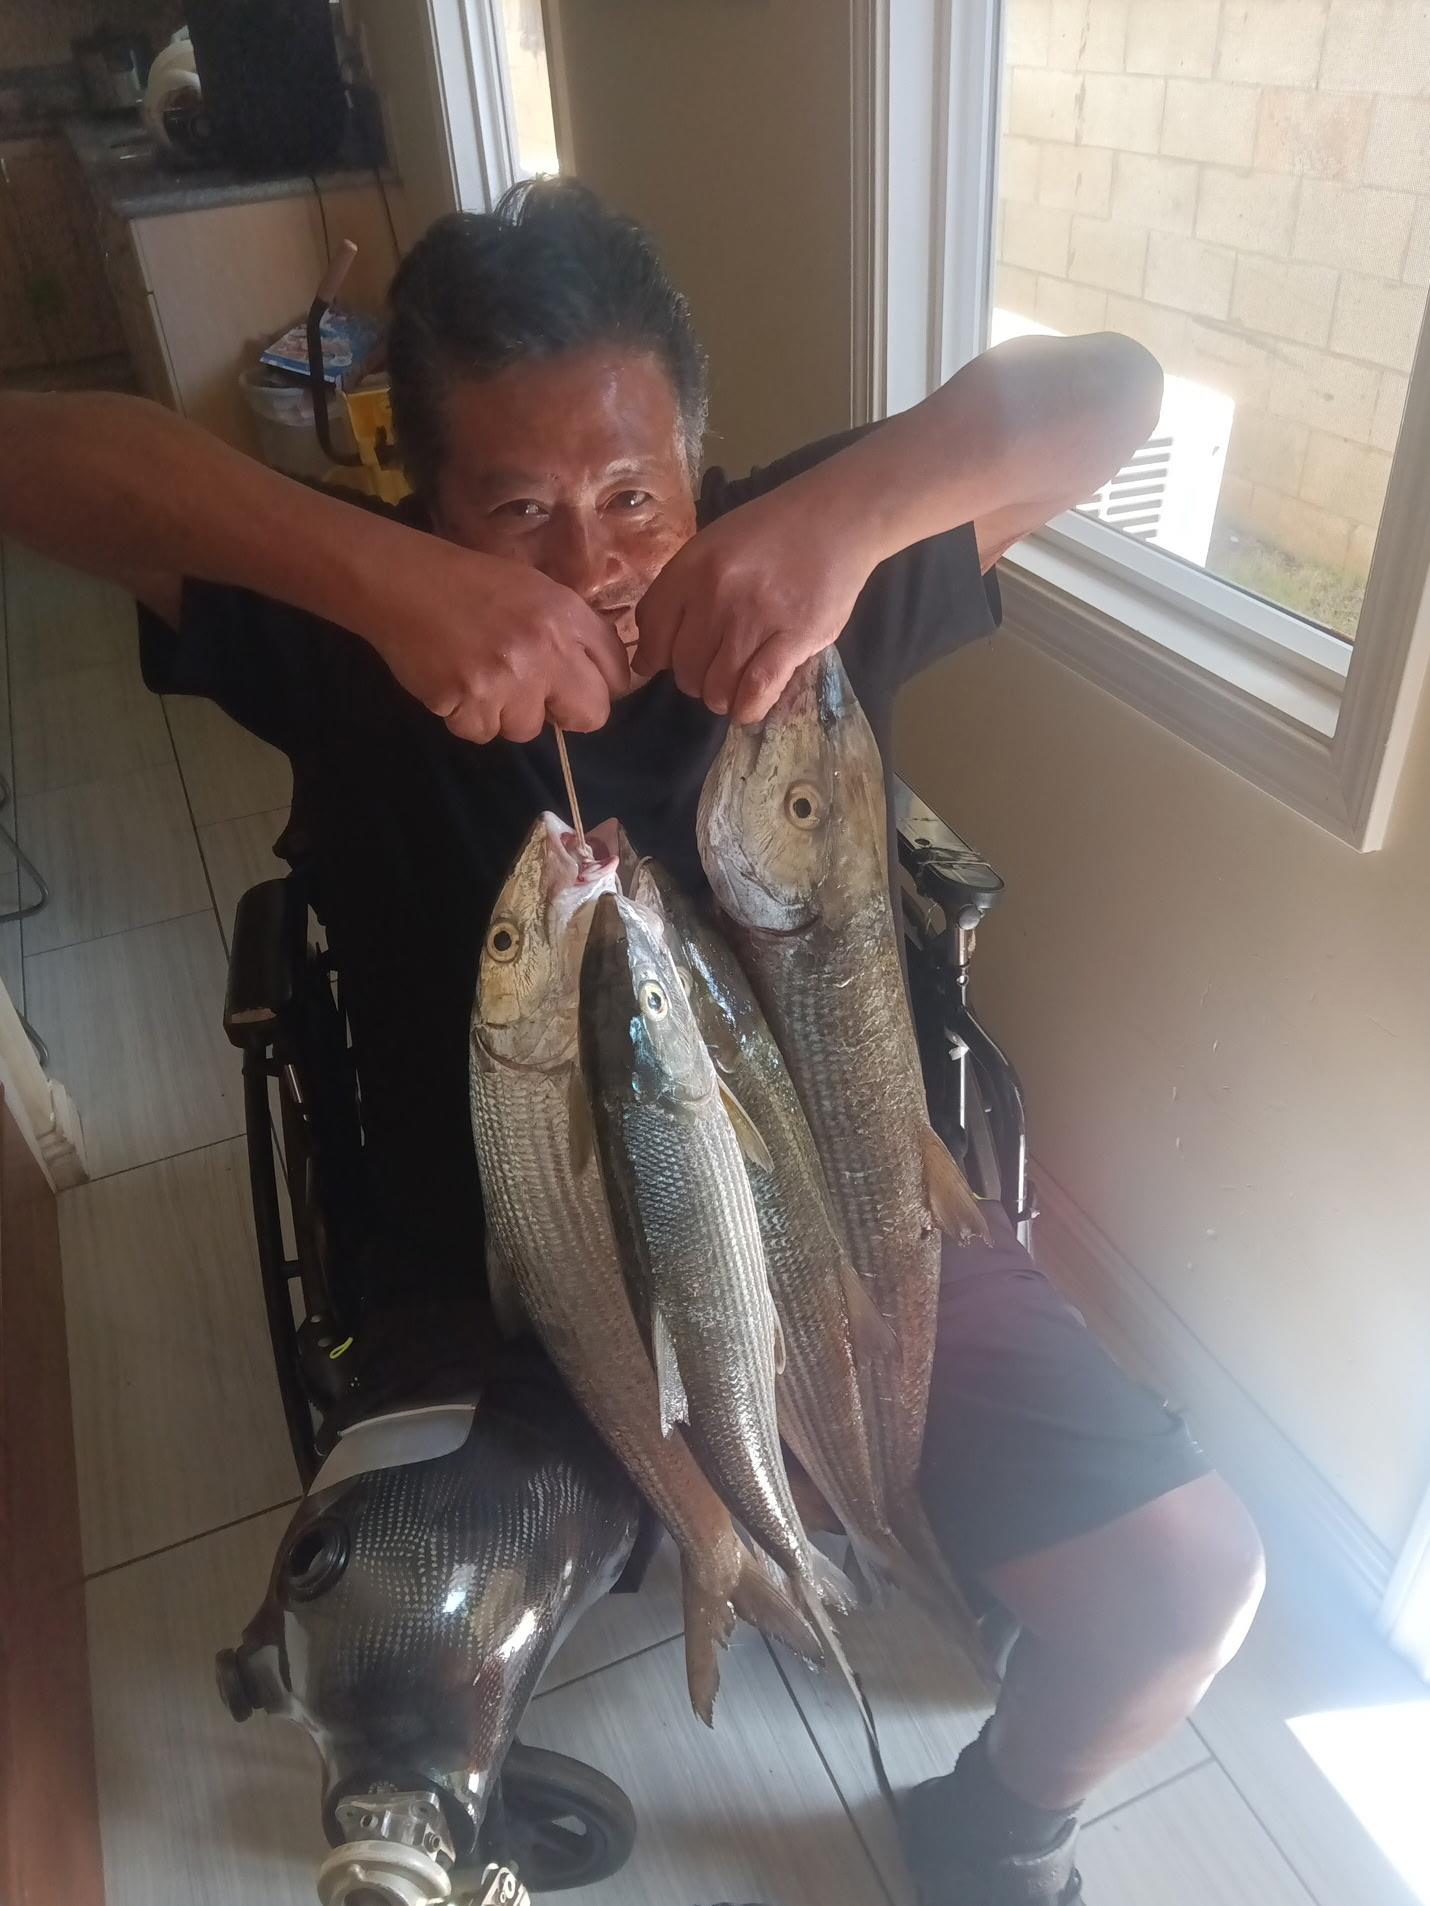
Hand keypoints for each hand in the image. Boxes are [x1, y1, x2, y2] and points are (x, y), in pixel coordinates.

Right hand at [357, 539, 629, 742]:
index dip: (596, 687)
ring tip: (479, 676)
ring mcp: (507, 678)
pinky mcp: (469, 701)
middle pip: (590, 715)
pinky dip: (467, 717)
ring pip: (527, 728)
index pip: (617, 676)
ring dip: (504, 713)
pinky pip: (483, 732)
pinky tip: (454, 683)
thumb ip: (572, 632)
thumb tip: (599, 678)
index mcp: (568, 615)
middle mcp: (546, 648)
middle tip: (534, 696)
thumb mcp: (536, 591)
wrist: (402, 582)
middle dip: (566, 714)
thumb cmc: (470, 584)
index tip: (574, 687)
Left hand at [633, 486, 875, 722]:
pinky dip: (746, 708)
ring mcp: (755, 617)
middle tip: (714, 669)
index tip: (668, 662)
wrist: (837, 518)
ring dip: (721, 696)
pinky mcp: (795, 637)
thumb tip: (651, 653)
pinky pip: (756, 690)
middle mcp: (716, 593)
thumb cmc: (772, 532)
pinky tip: (746, 706)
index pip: (652, 631)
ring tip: (733, 685)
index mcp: (692, 567)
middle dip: (694, 679)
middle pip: (684, 667)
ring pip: (716, 686)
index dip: (655, 657)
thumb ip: (680, 591)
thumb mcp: (712, 545)